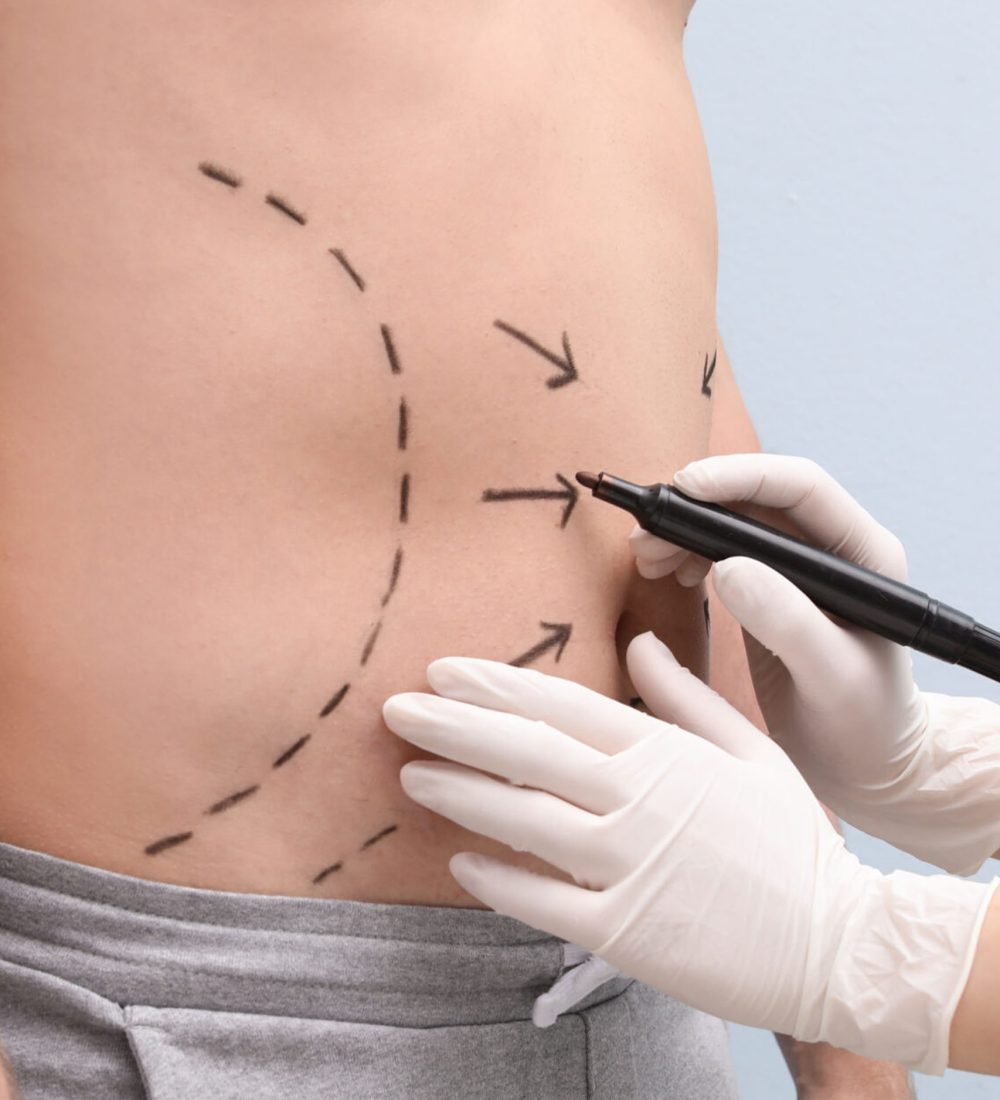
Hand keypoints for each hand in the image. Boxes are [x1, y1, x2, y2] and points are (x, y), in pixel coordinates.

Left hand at [382, 636, 991, 1071]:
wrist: (838, 941)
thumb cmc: (794, 842)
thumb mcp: (752, 752)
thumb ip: (688, 696)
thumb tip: (640, 645)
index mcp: (664, 753)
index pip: (560, 705)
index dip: (494, 685)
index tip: (442, 670)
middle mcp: (636, 801)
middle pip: (525, 753)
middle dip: (453, 727)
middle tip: (395, 711)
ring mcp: (627, 866)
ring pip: (521, 819)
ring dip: (459, 792)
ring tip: (409, 776)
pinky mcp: (624, 930)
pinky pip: (542, 900)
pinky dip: (497, 879)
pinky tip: (459, 859)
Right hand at [631, 453, 999, 874]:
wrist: (866, 766)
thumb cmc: (865, 726)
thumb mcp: (833, 678)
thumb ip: (787, 622)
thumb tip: (728, 566)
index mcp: (864, 554)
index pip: (801, 488)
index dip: (740, 476)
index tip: (683, 487)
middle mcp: (831, 550)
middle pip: (756, 498)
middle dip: (696, 505)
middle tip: (646, 533)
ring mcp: (797, 570)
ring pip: (732, 522)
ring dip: (683, 529)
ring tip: (646, 557)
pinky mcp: (768, 592)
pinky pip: (720, 552)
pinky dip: (685, 554)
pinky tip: (666, 573)